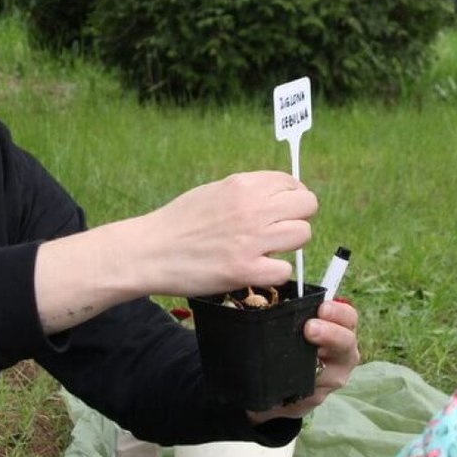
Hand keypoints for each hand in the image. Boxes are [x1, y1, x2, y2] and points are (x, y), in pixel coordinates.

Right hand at [33, 171, 314, 335]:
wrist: (149, 251)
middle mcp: (252, 208)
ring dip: (289, 245)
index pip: (292, 183)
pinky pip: (285, 270)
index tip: (282, 210)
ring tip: (267, 251)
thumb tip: (278, 195)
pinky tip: (257, 270)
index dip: (291, 198)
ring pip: (303, 235)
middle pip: (307, 206)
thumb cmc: (179, 222)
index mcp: (243, 185)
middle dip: (296, 218)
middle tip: (279, 231)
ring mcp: (251, 240)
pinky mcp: (246, 270)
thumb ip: (247, 192)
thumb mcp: (214, 192)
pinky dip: (274, 273)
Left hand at [247, 297, 358, 421]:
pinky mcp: (315, 398)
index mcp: (337, 328)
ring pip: (333, 373)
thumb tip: (275, 274)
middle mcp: (340, 354)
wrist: (266, 377)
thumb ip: (290, 303)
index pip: (347, 316)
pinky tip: (288, 382)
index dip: (339, 311)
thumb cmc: (283, 338)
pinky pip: (312, 394)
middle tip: (310, 328)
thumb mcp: (287, 317)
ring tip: (305, 358)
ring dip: (318, 366)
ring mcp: (330, 379)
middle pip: (347, 343)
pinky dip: (302, 388)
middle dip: (332, 334)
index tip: (322, 307)